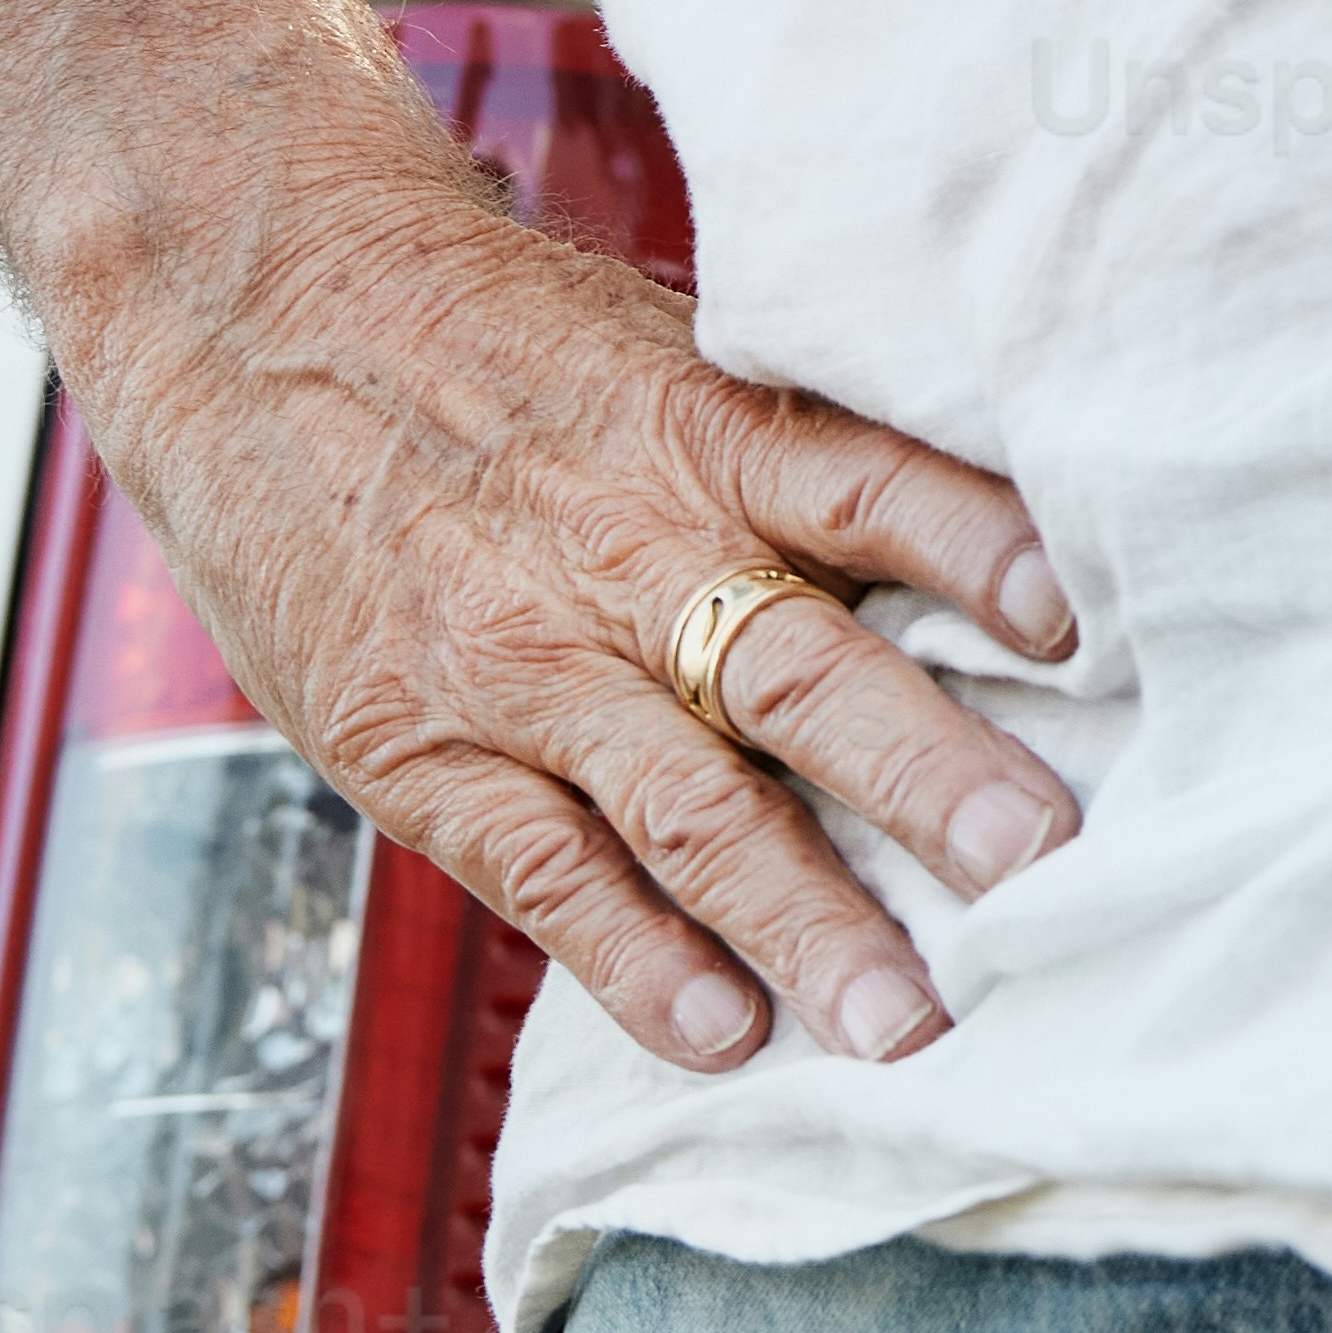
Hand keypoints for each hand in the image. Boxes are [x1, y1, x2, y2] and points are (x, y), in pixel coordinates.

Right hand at [0, 0, 1079, 1077]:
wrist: (252, 298)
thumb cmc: (489, 329)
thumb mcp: (653, 343)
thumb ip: (785, 447)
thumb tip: (975, 535)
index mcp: (699, 430)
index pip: (868, 489)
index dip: (979, 553)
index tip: (1079, 628)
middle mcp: (622, 549)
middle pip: (799, 673)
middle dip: (930, 778)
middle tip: (1046, 866)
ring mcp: (517, 659)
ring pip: (685, 806)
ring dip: (807, 920)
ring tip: (910, 1019)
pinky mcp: (416, 743)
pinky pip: (543, 868)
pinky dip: (635, 961)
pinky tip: (722, 1034)